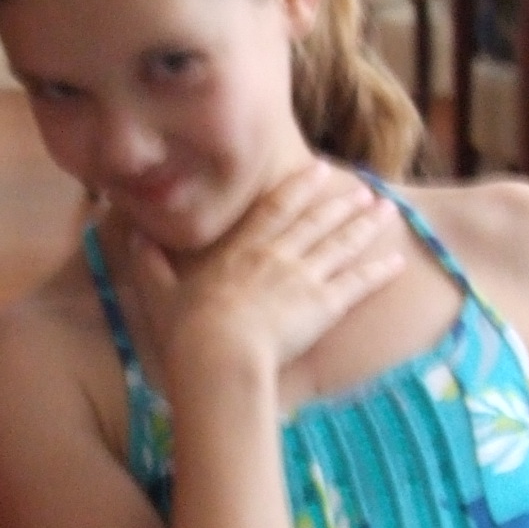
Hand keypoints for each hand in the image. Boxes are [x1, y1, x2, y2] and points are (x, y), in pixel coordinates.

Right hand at [123, 162, 403, 376]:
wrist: (219, 356)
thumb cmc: (186, 330)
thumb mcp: (160, 293)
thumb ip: (149, 264)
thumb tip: (129, 237)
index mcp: (241, 249)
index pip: (275, 208)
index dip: (300, 188)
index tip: (320, 171)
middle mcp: (277, 255)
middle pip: (317, 222)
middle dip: (342, 204)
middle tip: (365, 191)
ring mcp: (303, 278)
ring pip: (341, 245)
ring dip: (366, 227)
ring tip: (386, 212)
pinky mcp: (323, 306)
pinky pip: (357, 285)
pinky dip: (379, 271)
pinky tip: (398, 260)